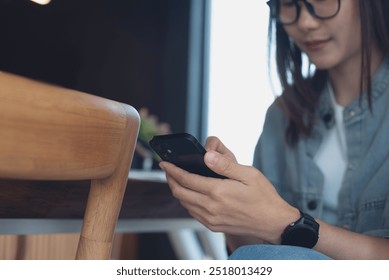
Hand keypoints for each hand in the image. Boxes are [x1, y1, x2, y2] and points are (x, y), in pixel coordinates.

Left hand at [160, 137, 298, 244]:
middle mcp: (211, 208)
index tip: (164, 162)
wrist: (273, 222)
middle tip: (168, 169)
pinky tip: (190, 194)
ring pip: (184, 203)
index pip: (186, 179)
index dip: (172, 170)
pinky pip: (192, 213)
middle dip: (170, 179)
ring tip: (177, 179)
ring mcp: (211, 219)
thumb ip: (225, 165)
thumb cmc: (263, 196)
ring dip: (177, 191)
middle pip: (180, 192)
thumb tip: (206, 155)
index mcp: (218, 192)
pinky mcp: (213, 226)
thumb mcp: (248, 174)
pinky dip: (187, 202)